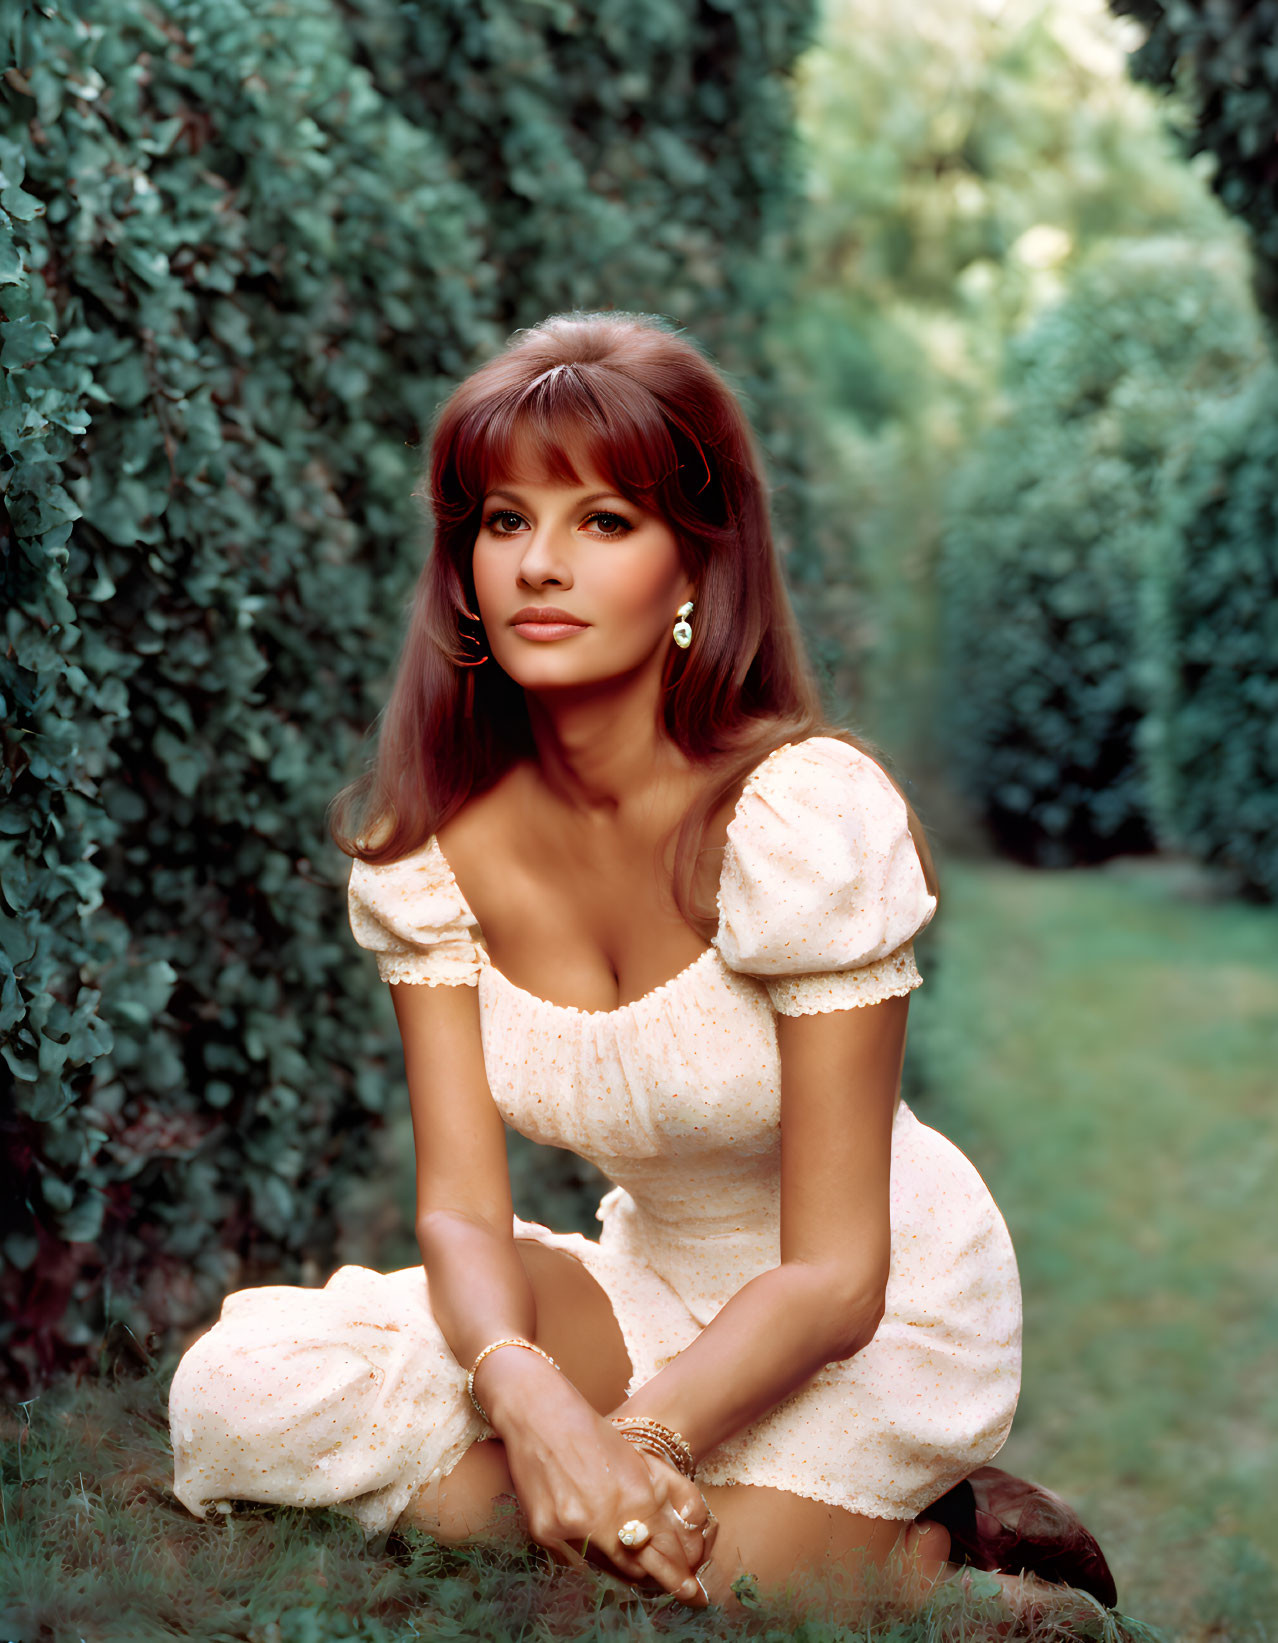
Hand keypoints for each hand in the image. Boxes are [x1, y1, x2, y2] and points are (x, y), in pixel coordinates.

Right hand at [494, 1375, 712, 1604]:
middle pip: (643, 1568)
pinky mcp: (547, 1533)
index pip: (670, 1552)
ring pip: (610, 1569)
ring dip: (626, 1571)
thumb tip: (692, 1532)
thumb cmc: (594, 1434)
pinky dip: (590, 1560)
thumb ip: (669, 1496)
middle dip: (661, 1580)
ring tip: (639, 1572)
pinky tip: (597, 1549)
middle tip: (675, 1590)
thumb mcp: (640, 1460)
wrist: (540, 1416)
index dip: (682, 1573)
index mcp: (639, 1496)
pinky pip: (577, 1563)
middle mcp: (610, 1517)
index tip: (692, 1588)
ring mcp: (576, 1528)